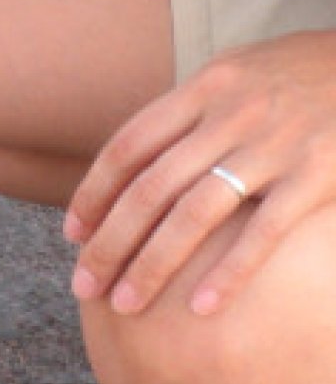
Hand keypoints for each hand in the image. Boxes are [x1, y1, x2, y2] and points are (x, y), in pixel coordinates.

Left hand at [65, 29, 335, 314]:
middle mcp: (232, 113)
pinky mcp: (320, 171)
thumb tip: (130, 166)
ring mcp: (276, 142)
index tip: (73, 235)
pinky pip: (264, 232)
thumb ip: (189, 116)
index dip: (94, 194)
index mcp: (205, 88)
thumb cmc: (304, 76)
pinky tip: (200, 307)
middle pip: (149, 188)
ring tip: (125, 305)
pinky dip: (229, 271)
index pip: (128, 147)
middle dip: (110, 242)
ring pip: (194, 213)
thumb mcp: (241, 76)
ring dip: (152, 264)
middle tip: (84, 287)